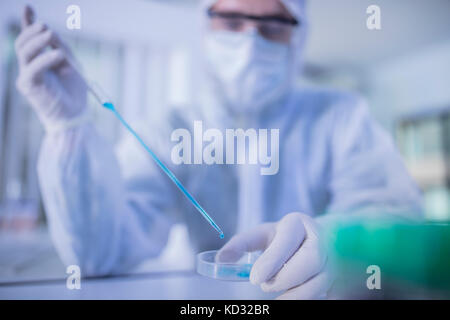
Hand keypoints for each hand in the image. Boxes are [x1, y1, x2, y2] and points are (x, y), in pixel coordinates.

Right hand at [15, 6, 86, 128]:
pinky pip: (33, 68)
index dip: (27, 22)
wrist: (75, 115)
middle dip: (32, 31)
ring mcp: (27, 76)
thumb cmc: (74, 92)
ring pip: (24, 52)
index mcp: (40, 60)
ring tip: (50, 35)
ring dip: (37, 41)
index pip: (30, 38)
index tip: (28, 6)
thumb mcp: (71, 65)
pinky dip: (45, 59)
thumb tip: (49, 32)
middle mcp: (30, 67)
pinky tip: (58, 55)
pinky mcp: (28, 86)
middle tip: (45, 26)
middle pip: (23, 43)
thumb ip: (61, 48)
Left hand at [217, 213, 332, 298]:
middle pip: (310, 260)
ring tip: (274, 287)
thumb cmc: (284, 240)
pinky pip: (323, 294)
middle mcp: (321, 239)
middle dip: (284, 277)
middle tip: (263, 284)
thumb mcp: (263, 235)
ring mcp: (333, 260)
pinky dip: (301, 297)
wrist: (317, 242)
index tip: (254, 278)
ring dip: (292, 292)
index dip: (272, 260)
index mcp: (299, 223)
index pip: (288, 240)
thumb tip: (220, 260)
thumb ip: (241, 244)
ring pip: (318, 282)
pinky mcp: (337, 279)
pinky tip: (288, 295)